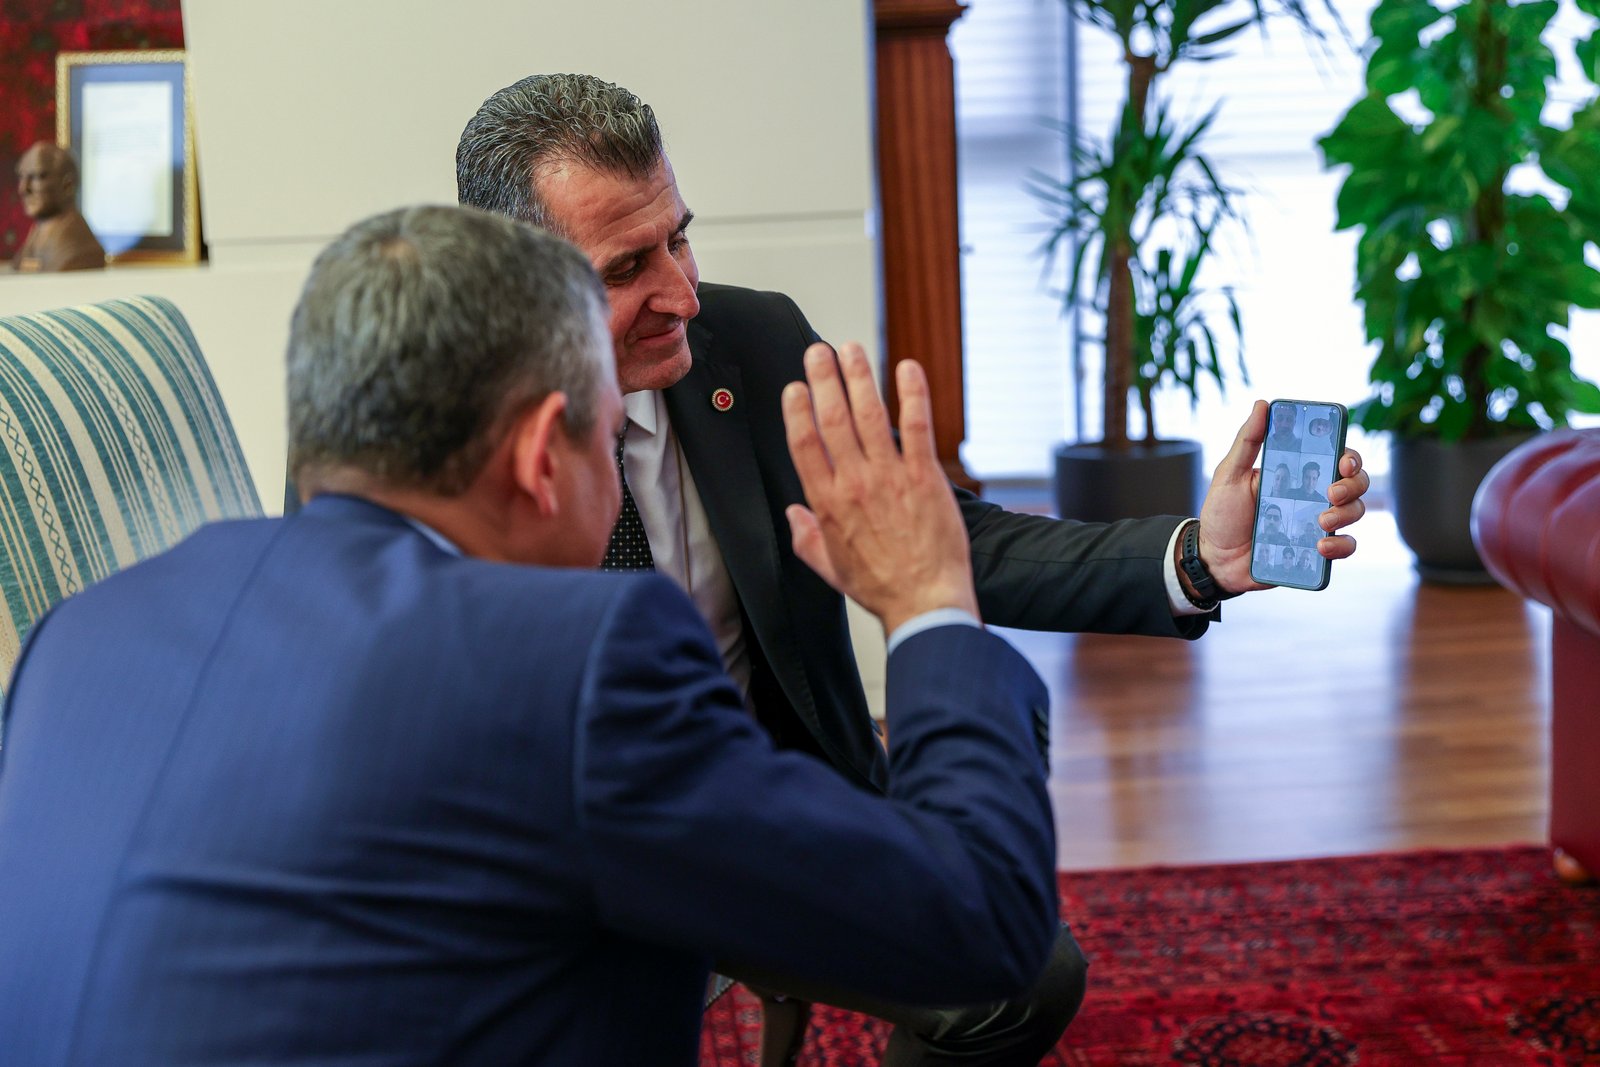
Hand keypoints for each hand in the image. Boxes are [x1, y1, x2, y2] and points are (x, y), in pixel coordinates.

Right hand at [781, 342, 978, 634]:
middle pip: (833, 419)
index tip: (795, 387)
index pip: (804, 444)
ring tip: (852, 349)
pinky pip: (917, 427)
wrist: (924, 602)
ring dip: (859, 377)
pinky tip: (908, 369)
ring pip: (870, 415)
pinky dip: (913, 394)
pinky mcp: (924, 477)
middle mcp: (854, 484)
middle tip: (818, 352)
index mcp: (827, 504)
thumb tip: (793, 517)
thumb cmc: (880, 587)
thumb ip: (805, 539)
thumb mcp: (829, 568)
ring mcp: (890, 478)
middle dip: (823, 379)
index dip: (797, 410)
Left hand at [1195, 400, 1370, 594]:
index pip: (1336, 455)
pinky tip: (1321, 547)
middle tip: (1330, 493)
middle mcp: (1313, 495)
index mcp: (1297, 472)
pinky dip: (1341, 546)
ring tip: (1321, 522)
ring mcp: (1318, 522)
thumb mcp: (1229, 474)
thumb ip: (1246, 441)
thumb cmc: (1222, 514)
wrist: (1214, 559)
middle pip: (1355, 481)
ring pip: (1356, 511)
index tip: (1343, 461)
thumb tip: (1261, 405)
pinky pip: (1346, 546)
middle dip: (1352, 485)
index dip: (1350, 455)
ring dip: (1346, 513)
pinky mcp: (1317, 551)